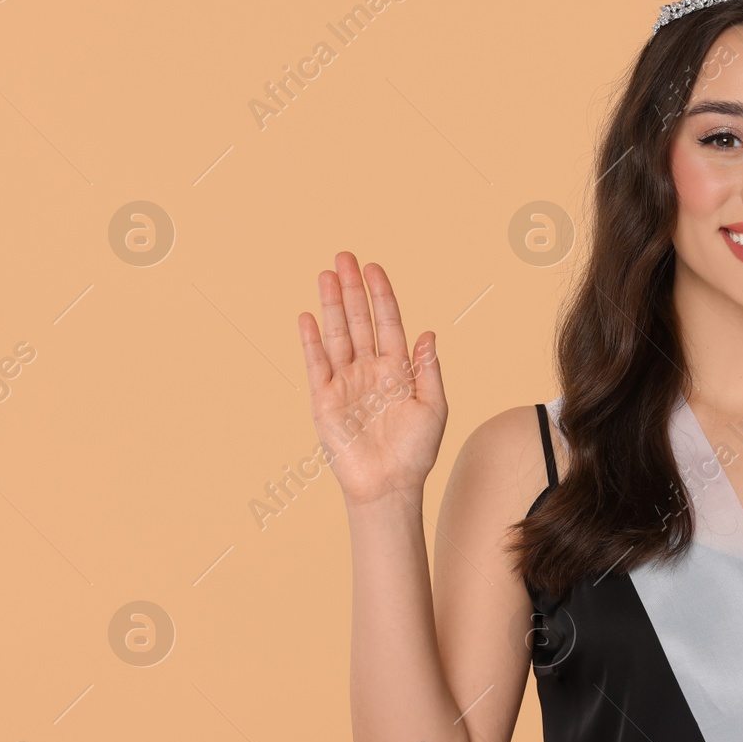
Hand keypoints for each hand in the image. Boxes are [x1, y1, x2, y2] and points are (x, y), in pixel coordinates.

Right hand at [298, 252, 447, 507]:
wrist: (389, 485)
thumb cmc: (415, 451)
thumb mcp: (433, 407)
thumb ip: (428, 369)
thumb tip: (428, 333)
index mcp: (398, 370)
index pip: (388, 323)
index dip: (382, 295)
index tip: (374, 267)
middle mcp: (369, 371)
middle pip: (359, 321)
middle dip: (353, 289)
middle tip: (344, 257)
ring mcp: (345, 383)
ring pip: (338, 335)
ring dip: (332, 305)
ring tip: (326, 275)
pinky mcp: (324, 400)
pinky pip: (317, 364)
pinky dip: (312, 341)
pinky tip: (309, 317)